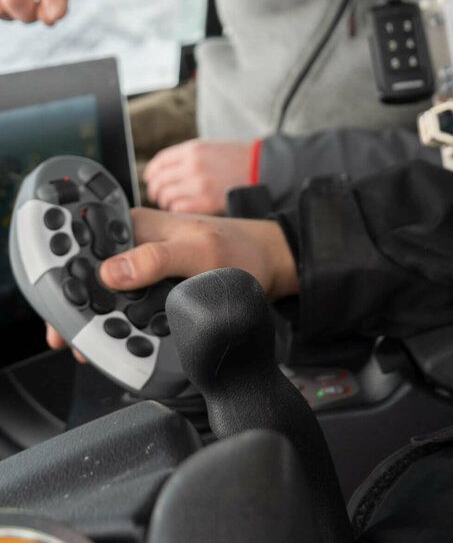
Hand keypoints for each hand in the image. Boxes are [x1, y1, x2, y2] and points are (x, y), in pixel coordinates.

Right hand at [46, 206, 298, 355]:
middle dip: (77, 310)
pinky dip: (121, 328)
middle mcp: (134, 244)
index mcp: (136, 225)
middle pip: (87, 279)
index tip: (57, 309)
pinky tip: (120, 346)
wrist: (271, 265)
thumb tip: (111, 273)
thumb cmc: (242, 249)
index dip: (60, 273)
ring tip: (97, 350)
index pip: (82, 244)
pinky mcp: (155, 287)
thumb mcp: (199, 252)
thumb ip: (157, 258)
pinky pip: (127, 310)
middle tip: (75, 342)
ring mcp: (144, 268)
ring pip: (105, 299)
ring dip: (99, 324)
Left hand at [144, 139, 256, 214]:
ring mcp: (199, 185)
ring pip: (167, 196)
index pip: (159, 162)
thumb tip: (162, 172)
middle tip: (159, 195)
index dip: (152, 173)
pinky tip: (184, 208)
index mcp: (194, 149)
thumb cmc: (237, 159)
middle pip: (159, 181)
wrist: (263, 168)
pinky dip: (177, 210)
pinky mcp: (206, 202)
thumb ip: (187, 158)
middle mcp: (193, 166)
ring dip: (166, 201)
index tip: (150, 179)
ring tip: (173, 203)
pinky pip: (179, 209)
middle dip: (156, 190)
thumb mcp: (211, 148)